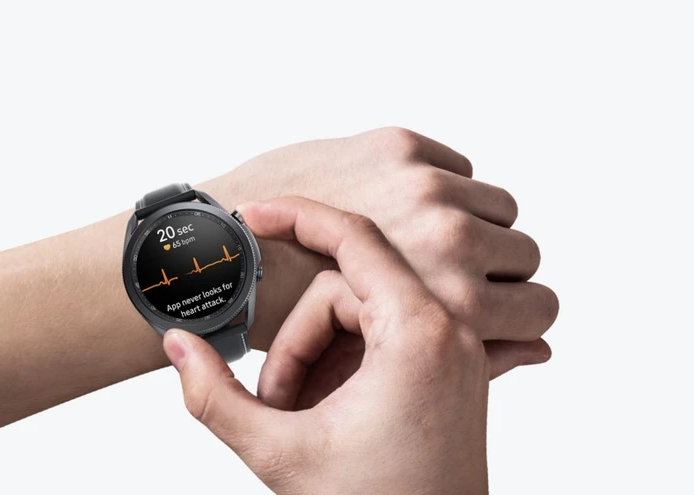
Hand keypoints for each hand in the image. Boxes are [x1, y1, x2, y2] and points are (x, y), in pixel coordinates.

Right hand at [164, 198, 492, 493]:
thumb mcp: (279, 453)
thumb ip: (212, 395)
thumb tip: (173, 344)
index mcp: (420, 335)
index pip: (354, 236)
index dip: (295, 217)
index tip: (253, 214)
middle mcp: (449, 333)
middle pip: (342, 290)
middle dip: (294, 342)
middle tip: (273, 403)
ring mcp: (453, 353)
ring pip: (357, 314)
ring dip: (313, 358)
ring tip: (300, 418)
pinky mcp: (446, 372)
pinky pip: (378, 337)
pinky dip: (340, 366)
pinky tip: (326, 413)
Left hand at [202, 127, 557, 375]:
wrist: (230, 255)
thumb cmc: (300, 321)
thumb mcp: (391, 362)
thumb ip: (473, 356)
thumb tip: (542, 351)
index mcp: (452, 306)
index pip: (540, 309)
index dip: (518, 314)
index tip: (494, 311)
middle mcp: (449, 240)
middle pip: (524, 252)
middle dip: (494, 267)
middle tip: (451, 277)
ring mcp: (425, 188)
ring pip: (498, 207)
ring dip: (473, 223)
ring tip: (425, 245)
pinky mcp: (401, 148)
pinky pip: (458, 167)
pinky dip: (441, 187)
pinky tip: (398, 211)